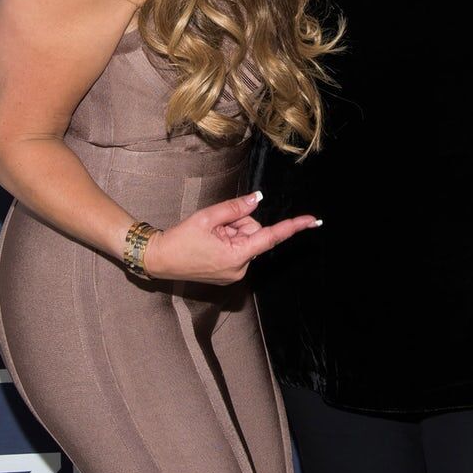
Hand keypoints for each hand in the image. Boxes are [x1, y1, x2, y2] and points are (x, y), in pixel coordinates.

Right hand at [143, 191, 319, 284]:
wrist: (159, 260)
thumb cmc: (180, 239)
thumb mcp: (208, 217)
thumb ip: (235, 208)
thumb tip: (257, 199)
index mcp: (237, 256)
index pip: (271, 237)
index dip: (293, 227)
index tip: (313, 221)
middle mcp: (240, 268)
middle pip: (254, 232)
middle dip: (238, 223)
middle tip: (214, 225)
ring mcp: (234, 273)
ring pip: (245, 239)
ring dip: (230, 231)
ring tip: (208, 235)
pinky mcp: (228, 273)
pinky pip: (237, 248)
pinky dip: (226, 240)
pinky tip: (208, 242)